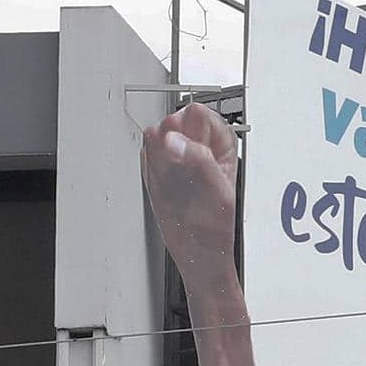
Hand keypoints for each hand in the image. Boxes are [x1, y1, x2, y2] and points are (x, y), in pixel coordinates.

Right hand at [140, 103, 237, 287]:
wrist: (198, 252)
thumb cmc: (215, 226)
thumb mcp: (217, 191)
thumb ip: (198, 159)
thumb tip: (173, 140)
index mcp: (220, 139)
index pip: (195, 113)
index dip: (189, 135)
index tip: (193, 159)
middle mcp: (198, 141)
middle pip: (172, 120)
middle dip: (174, 148)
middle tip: (185, 177)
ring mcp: (176, 152)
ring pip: (155, 136)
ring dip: (161, 162)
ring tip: (177, 186)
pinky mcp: (157, 165)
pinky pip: (145, 156)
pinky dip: (151, 172)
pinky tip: (166, 189)